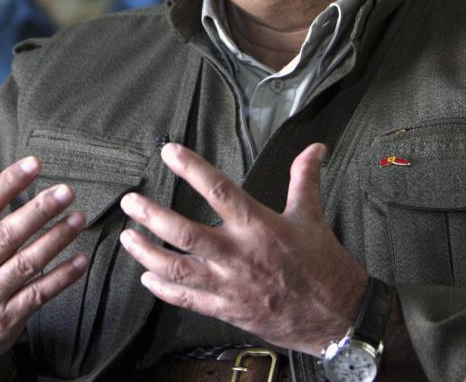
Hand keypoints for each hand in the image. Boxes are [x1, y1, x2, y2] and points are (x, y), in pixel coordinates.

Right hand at [0, 145, 88, 381]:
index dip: (9, 182)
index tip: (35, 163)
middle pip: (7, 234)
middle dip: (39, 210)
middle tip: (67, 190)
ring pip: (26, 264)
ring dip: (56, 239)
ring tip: (79, 219)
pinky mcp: (7, 319)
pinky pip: (39, 294)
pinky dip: (62, 277)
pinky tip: (82, 260)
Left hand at [119, 142, 366, 355]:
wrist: (337, 317)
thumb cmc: (323, 264)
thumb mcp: (312, 215)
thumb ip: (305, 178)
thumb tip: (316, 147)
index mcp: (259, 226)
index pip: (219, 190)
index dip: (192, 168)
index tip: (169, 152)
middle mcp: (239, 254)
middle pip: (185, 232)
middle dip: (152, 216)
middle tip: (130, 202)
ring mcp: (230, 285)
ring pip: (178, 268)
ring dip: (147, 253)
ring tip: (127, 238)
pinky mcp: (227, 310)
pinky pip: (188, 299)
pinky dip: (164, 289)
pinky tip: (147, 276)